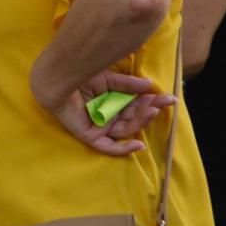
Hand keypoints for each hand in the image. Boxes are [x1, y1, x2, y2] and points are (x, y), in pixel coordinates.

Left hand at [41, 71, 174, 156]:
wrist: (56, 78)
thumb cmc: (80, 76)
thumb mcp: (109, 79)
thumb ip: (128, 84)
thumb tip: (150, 86)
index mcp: (112, 102)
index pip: (135, 106)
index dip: (151, 102)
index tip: (168, 98)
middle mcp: (107, 115)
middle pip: (132, 118)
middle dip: (148, 111)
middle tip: (161, 103)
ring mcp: (98, 126)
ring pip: (124, 129)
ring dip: (139, 121)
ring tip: (152, 110)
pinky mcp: (89, 135)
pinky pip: (107, 147)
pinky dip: (123, 149)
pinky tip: (138, 145)